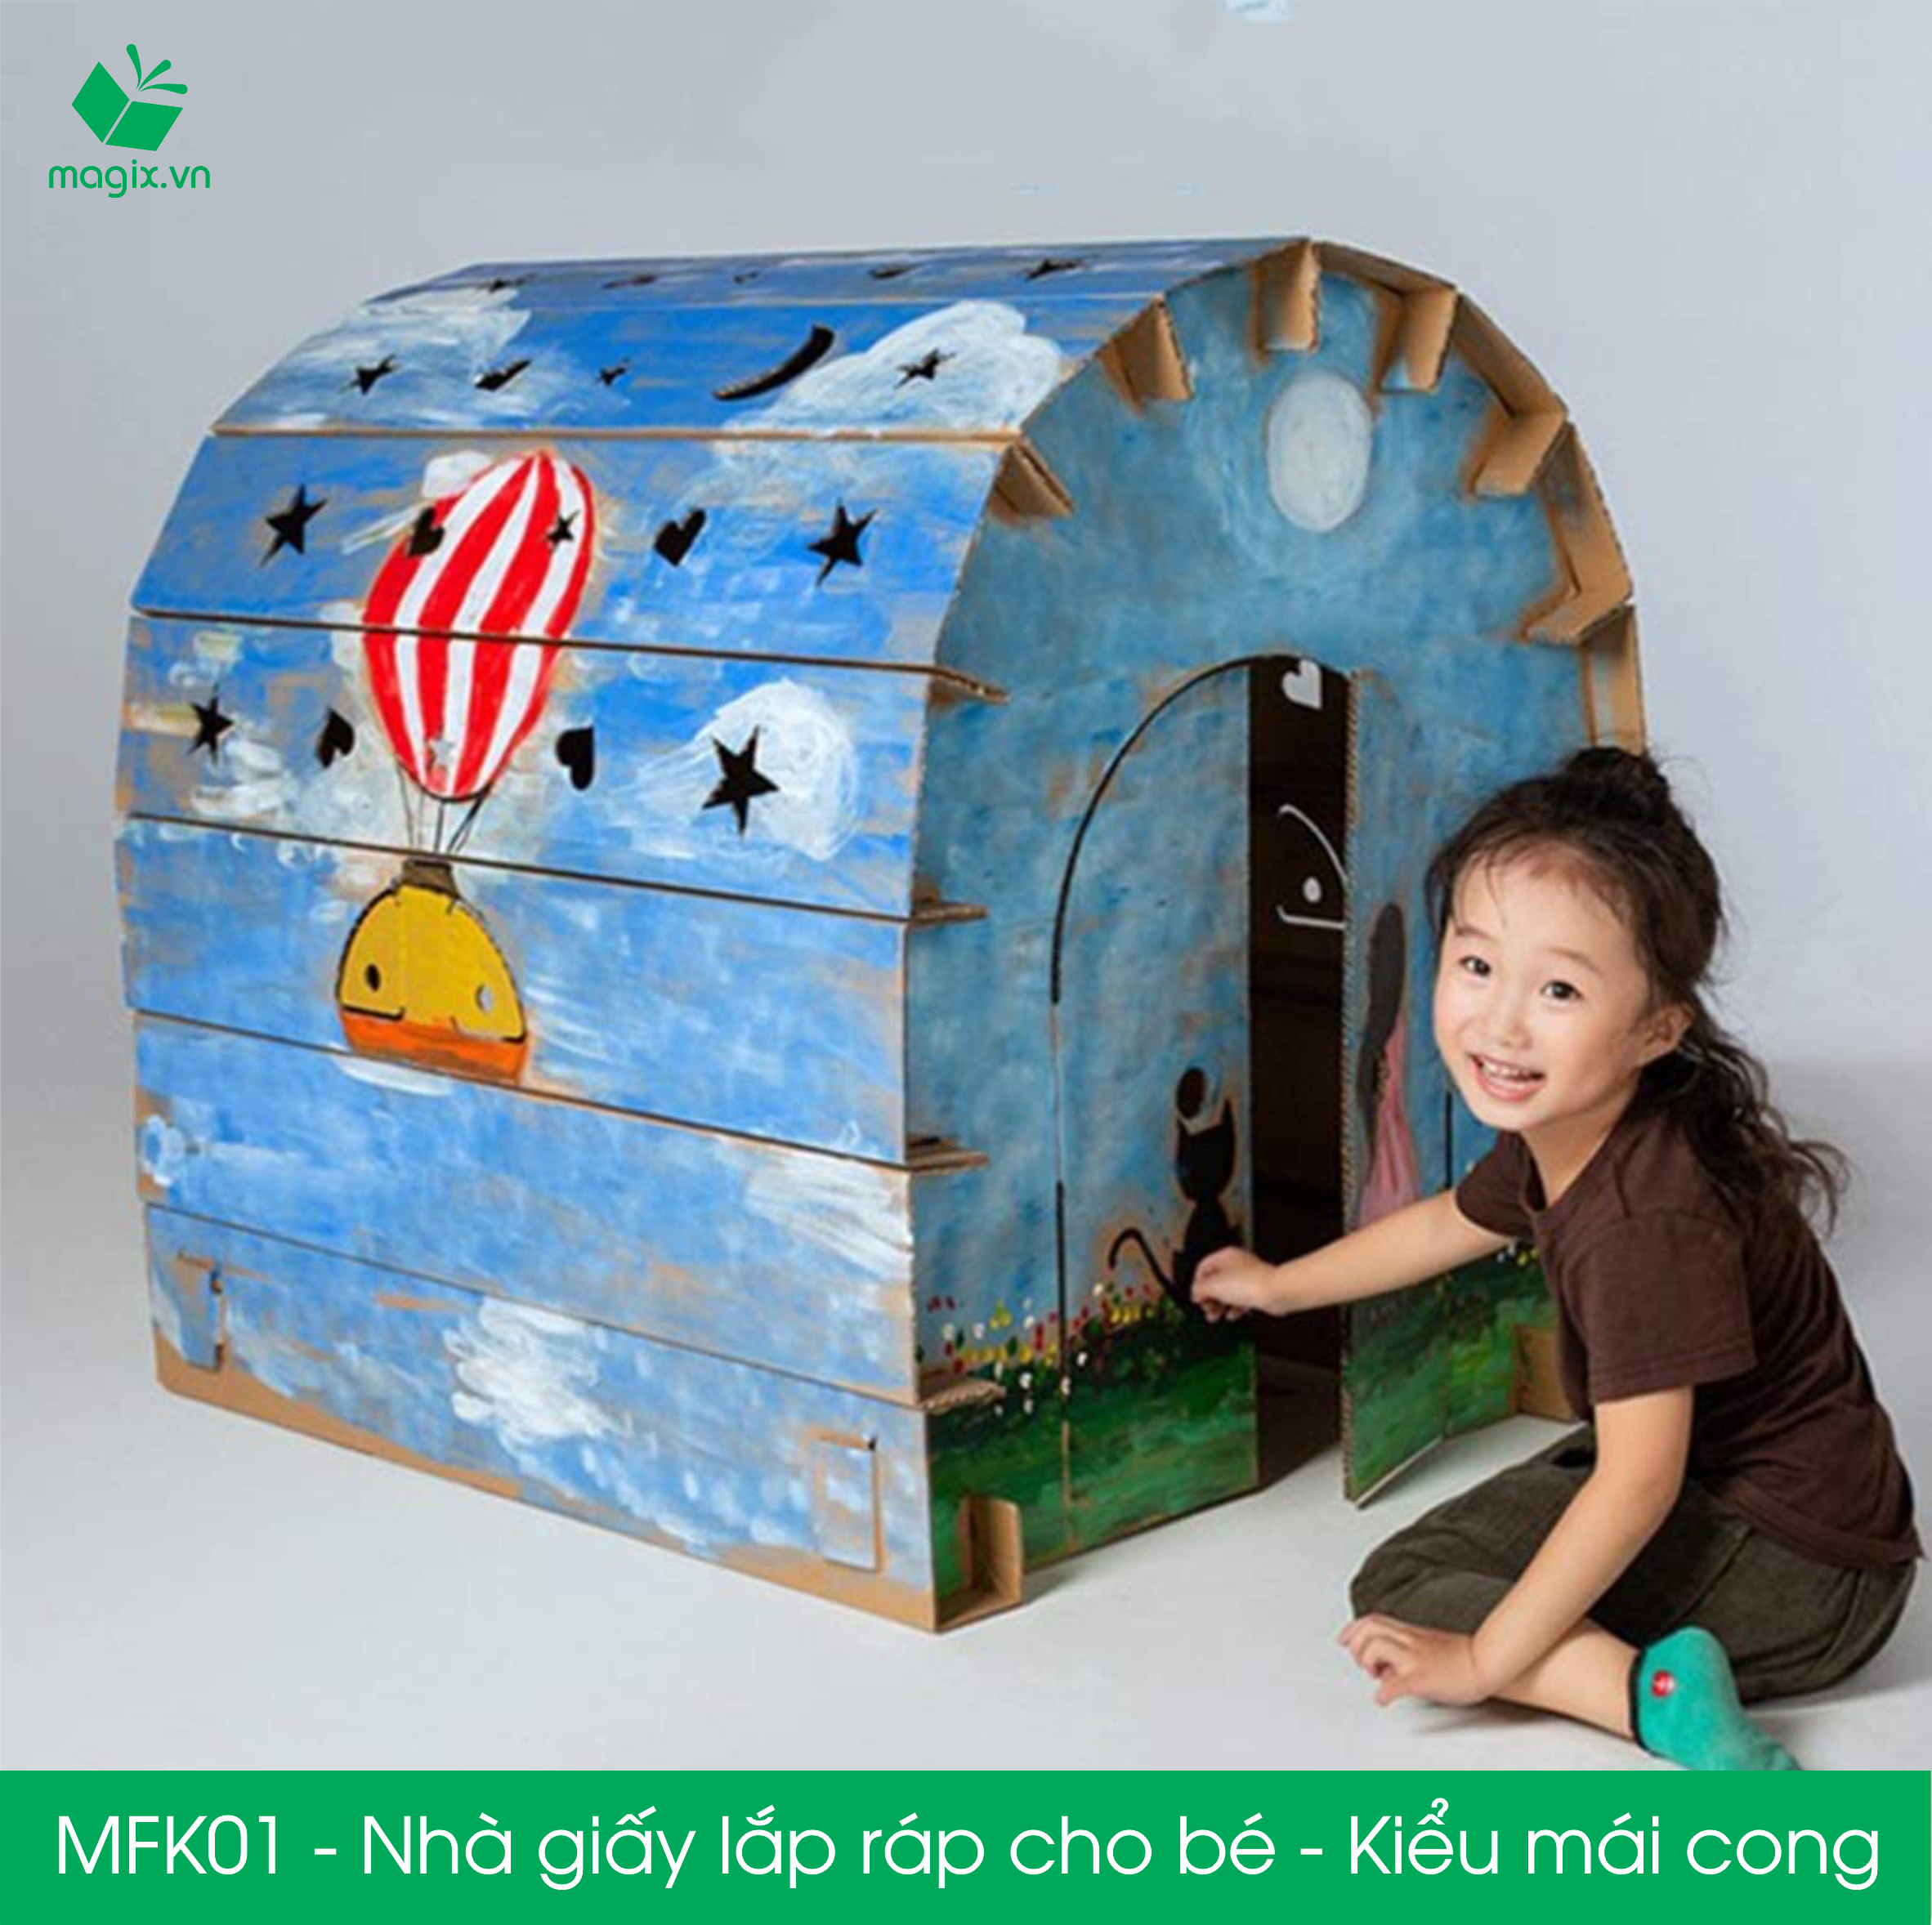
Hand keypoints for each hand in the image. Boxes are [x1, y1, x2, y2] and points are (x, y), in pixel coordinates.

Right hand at [1190, 1246, 1279, 1320]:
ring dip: (1220, 1305)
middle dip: (1209, 1297)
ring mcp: (1248, 1277)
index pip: (1204, 1267)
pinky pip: (1242, 1299)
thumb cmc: (1249, 1284)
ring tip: (1215, 1317)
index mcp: (1225, 1256)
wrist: (1275, 1291)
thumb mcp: (1214, 1286)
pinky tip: (1232, 1315)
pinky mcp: (1258, 1289)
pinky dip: (1235, 1307)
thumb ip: (1200, 1288)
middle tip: (1206, 1308)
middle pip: (1216, 1281)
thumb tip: (1195, 1291)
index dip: (1197, 1283)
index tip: (1196, 1297)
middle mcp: (1237, 1263)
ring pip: (1229, 1291)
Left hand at [1338, 1615, 1489, 1707]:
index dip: (1353, 1629)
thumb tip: (1390, 1662)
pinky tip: (1384, 1698)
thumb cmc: (1464, 1657)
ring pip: (1374, 1647)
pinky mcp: (1421, 1677)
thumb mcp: (1431, 1642)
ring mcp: (1415, 1658)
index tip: (1343, 1639)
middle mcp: (1410, 1641)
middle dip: (1356, 1645)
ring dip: (1367, 1662)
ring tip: (1376, 1675)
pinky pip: (1393, 1683)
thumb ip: (1409, 1646)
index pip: (1373, 1620)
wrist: (1488, 1660)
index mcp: (1411, 1632)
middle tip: (1364, 1664)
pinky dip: (1382, 1693)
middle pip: (1368, 1629)